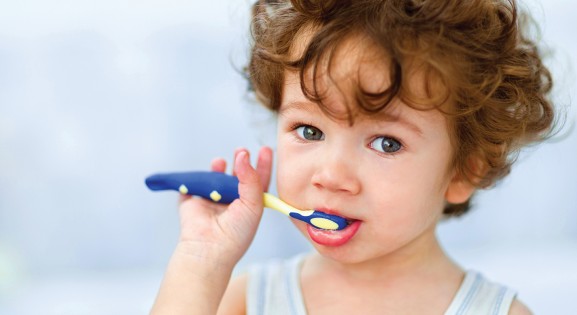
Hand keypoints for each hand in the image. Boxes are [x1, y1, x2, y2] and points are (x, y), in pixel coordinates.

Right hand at [175, 147, 272, 267]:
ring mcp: (211, 203)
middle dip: (239, 162)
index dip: (262, 165)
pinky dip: (194, 179)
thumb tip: (243, 155)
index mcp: (249, 206)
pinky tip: (202, 175)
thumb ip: (251, 178)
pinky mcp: (192, 203)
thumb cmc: (237, 233)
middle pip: (236, 176)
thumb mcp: (253, 205)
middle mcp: (231, 203)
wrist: (210, 249)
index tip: (265, 149)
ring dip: (218, 168)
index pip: (258, 181)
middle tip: (240, 150)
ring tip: (219, 162)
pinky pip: (192, 186)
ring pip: (215, 178)